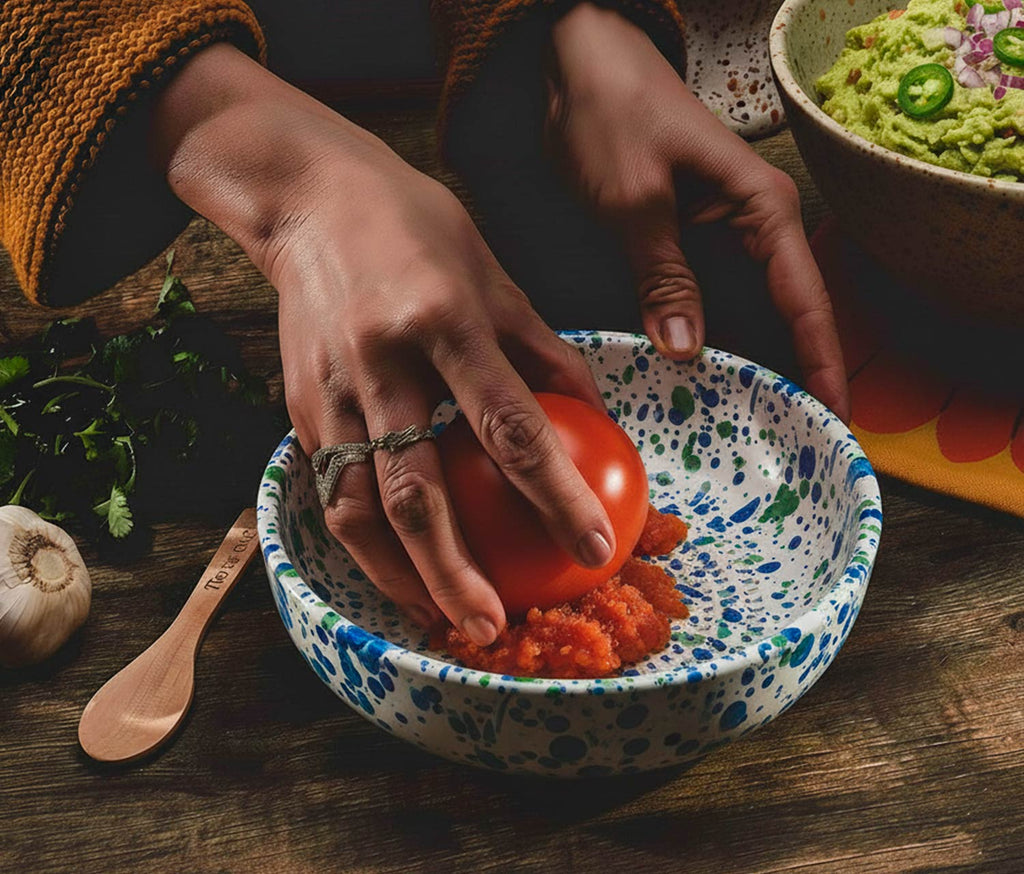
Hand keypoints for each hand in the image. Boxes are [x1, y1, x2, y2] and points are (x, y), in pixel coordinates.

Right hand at [150, 44, 618, 643]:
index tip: (593, 551)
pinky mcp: (300, 406)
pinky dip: (364, 542)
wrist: (310, 198)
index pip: (510, 430)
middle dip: (455, 573)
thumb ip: (546, 356)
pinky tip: (398, 570)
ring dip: (398, 576)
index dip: (556, 498)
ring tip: (440, 620)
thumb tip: (598, 424)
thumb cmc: (419, 230)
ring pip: (356, 507)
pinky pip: (330, 489)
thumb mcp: (499, 278)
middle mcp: (382, 363)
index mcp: (446, 322)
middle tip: (494, 628)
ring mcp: (330, 389)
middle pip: (416, 491)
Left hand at [547, 4, 849, 421]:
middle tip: (787, 445)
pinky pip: (704, 306)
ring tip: (748, 433)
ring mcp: (718, 241)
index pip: (805, 299)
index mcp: (760, 209)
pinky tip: (697, 387)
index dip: (821, 362)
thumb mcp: (635, 200)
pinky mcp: (684, 248)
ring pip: (744, 318)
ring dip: (744, 368)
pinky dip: (701, 343)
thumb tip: (687, 351)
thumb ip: (664, 276)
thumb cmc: (614, 113)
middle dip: (787, 378)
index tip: (833, 417)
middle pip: (782, 318)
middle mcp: (751, 229)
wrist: (576, 64)